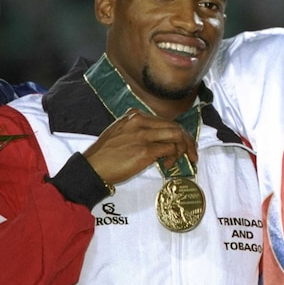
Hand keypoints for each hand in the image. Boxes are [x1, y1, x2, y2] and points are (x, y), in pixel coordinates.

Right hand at [82, 108, 197, 185]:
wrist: (91, 168)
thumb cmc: (105, 156)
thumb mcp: (120, 133)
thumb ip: (139, 131)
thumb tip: (160, 139)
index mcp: (134, 115)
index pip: (165, 121)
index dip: (179, 133)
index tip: (185, 144)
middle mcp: (139, 121)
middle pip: (175, 126)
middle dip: (188, 141)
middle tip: (192, 154)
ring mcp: (142, 135)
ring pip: (176, 135)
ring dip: (183, 149)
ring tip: (179, 161)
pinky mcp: (145, 150)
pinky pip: (170, 149)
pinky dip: (174, 158)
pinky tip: (167, 165)